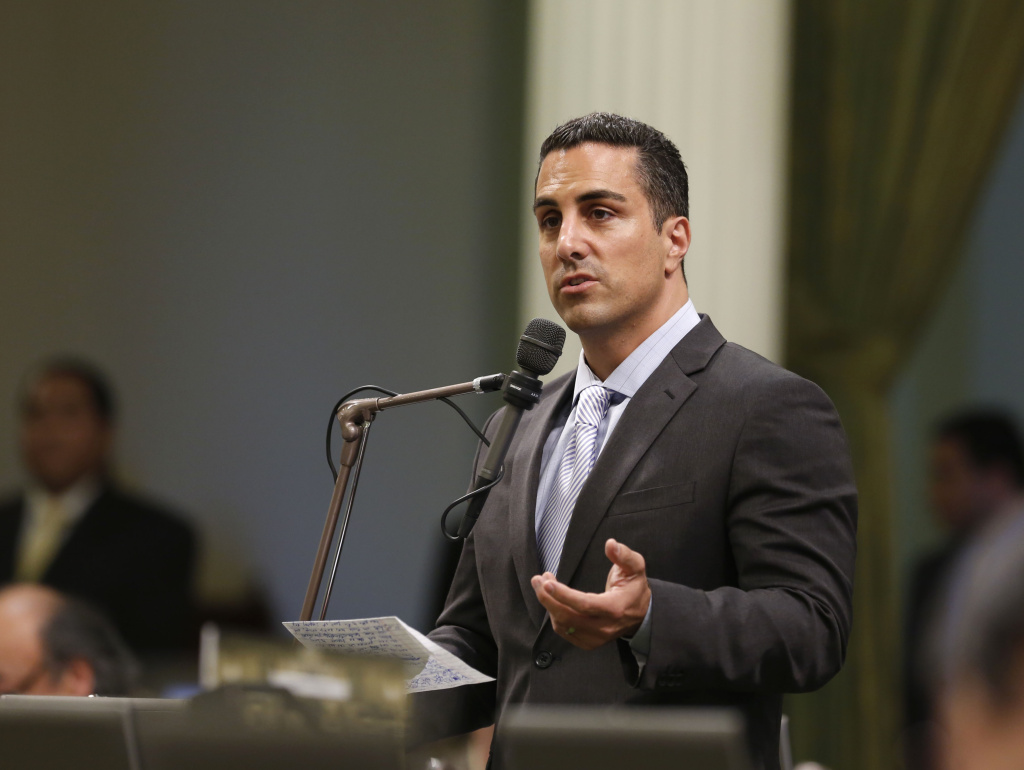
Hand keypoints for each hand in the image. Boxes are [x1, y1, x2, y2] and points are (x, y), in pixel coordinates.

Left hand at [530, 538, 650, 649]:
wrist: (641, 614)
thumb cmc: (634, 587)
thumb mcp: (635, 567)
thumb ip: (624, 555)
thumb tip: (610, 544)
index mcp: (615, 608)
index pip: (584, 605)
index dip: (563, 595)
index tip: (547, 582)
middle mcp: (604, 627)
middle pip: (568, 617)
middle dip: (547, 598)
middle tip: (537, 579)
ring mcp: (596, 638)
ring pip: (563, 625)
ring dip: (548, 604)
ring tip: (542, 584)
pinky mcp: (588, 642)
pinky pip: (564, 631)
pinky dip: (554, 615)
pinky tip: (552, 599)